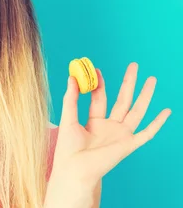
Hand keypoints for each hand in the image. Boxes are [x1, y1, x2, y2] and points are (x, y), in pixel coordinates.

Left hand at [51, 62, 171, 184]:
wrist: (75, 169)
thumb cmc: (68, 148)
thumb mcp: (68, 119)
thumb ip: (71, 99)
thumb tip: (72, 77)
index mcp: (94, 122)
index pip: (100, 98)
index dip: (100, 84)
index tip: (97, 69)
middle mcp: (110, 127)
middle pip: (122, 100)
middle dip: (128, 83)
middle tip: (134, 65)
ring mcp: (121, 135)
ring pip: (136, 111)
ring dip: (145, 95)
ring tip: (152, 79)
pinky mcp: (128, 144)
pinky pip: (147, 133)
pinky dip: (157, 123)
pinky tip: (166, 111)